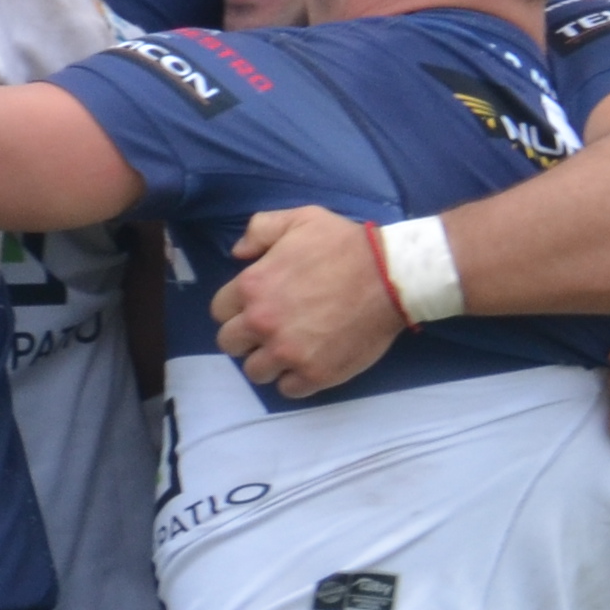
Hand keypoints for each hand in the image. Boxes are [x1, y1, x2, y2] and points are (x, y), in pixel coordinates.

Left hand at [210, 206, 410, 399]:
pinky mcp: (314, 374)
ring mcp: (288, 352)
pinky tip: (308, 362)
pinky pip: (288, 389)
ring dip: (268, 362)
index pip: (219, 311)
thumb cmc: (346, 245)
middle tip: (270, 329)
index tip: (255, 307)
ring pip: (255, 372)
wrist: (390, 276)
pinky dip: (295, 379)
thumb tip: (238, 254)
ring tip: (289, 349)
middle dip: (245, 338)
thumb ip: (261, 230)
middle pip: (229, 345)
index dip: (236, 309)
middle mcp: (263, 323)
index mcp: (253, 286)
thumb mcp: (300, 219)